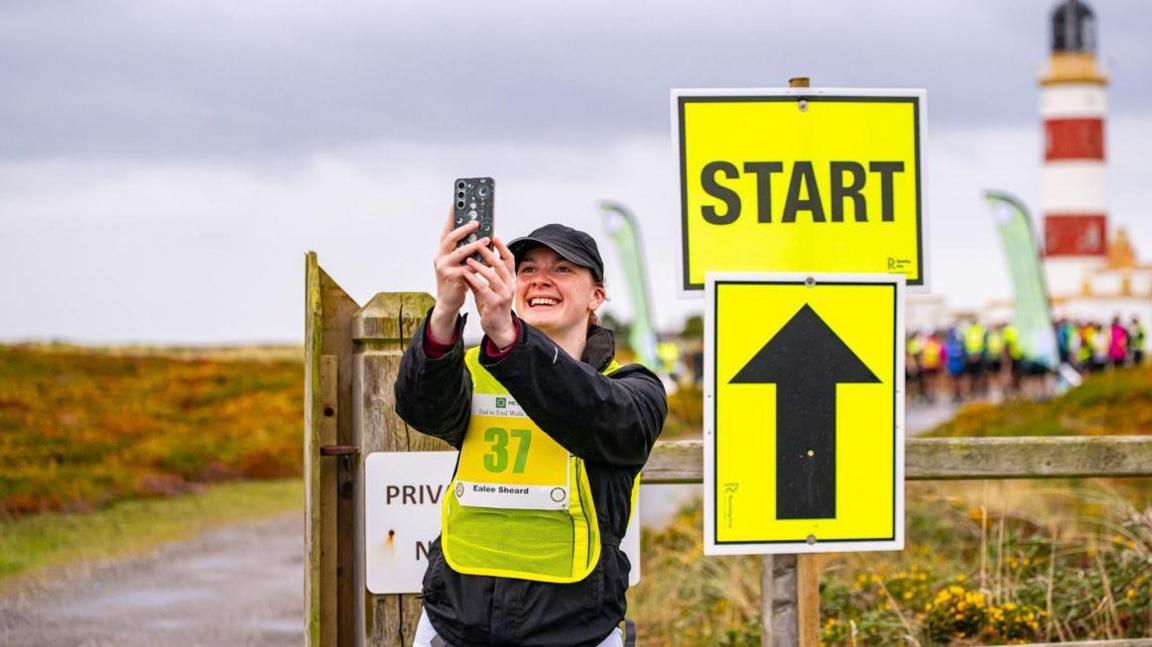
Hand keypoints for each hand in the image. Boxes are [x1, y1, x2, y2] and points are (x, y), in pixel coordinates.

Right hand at [430, 210, 488, 339]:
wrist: (448, 301)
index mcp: (442, 250)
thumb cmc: (456, 279)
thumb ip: (465, 250)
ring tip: (486, 240)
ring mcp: (443, 267)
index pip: (446, 230)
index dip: (451, 217)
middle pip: (450, 238)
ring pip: (459, 252)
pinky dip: (478, 264)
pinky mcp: (450, 278)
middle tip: (477, 222)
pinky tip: (487, 261)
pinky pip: (466, 268)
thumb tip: (481, 235)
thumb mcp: (459, 262)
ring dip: (474, 245)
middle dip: (464, 228)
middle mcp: (439, 256)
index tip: (457, 203)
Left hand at [462, 237, 516, 347]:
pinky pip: (484, 288)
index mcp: (510, 280)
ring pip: (493, 276)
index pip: (510, 260)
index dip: (503, 248)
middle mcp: (510, 286)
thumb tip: (473, 259)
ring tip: (469, 258)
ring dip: (480, 266)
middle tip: (478, 244)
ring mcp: (504, 295)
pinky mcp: (495, 303)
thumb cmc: (492, 306)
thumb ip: (484, 275)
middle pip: (501, 265)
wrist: (498, 327)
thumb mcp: (490, 288)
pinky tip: (466, 274)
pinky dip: (474, 280)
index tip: (494, 237)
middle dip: (489, 253)